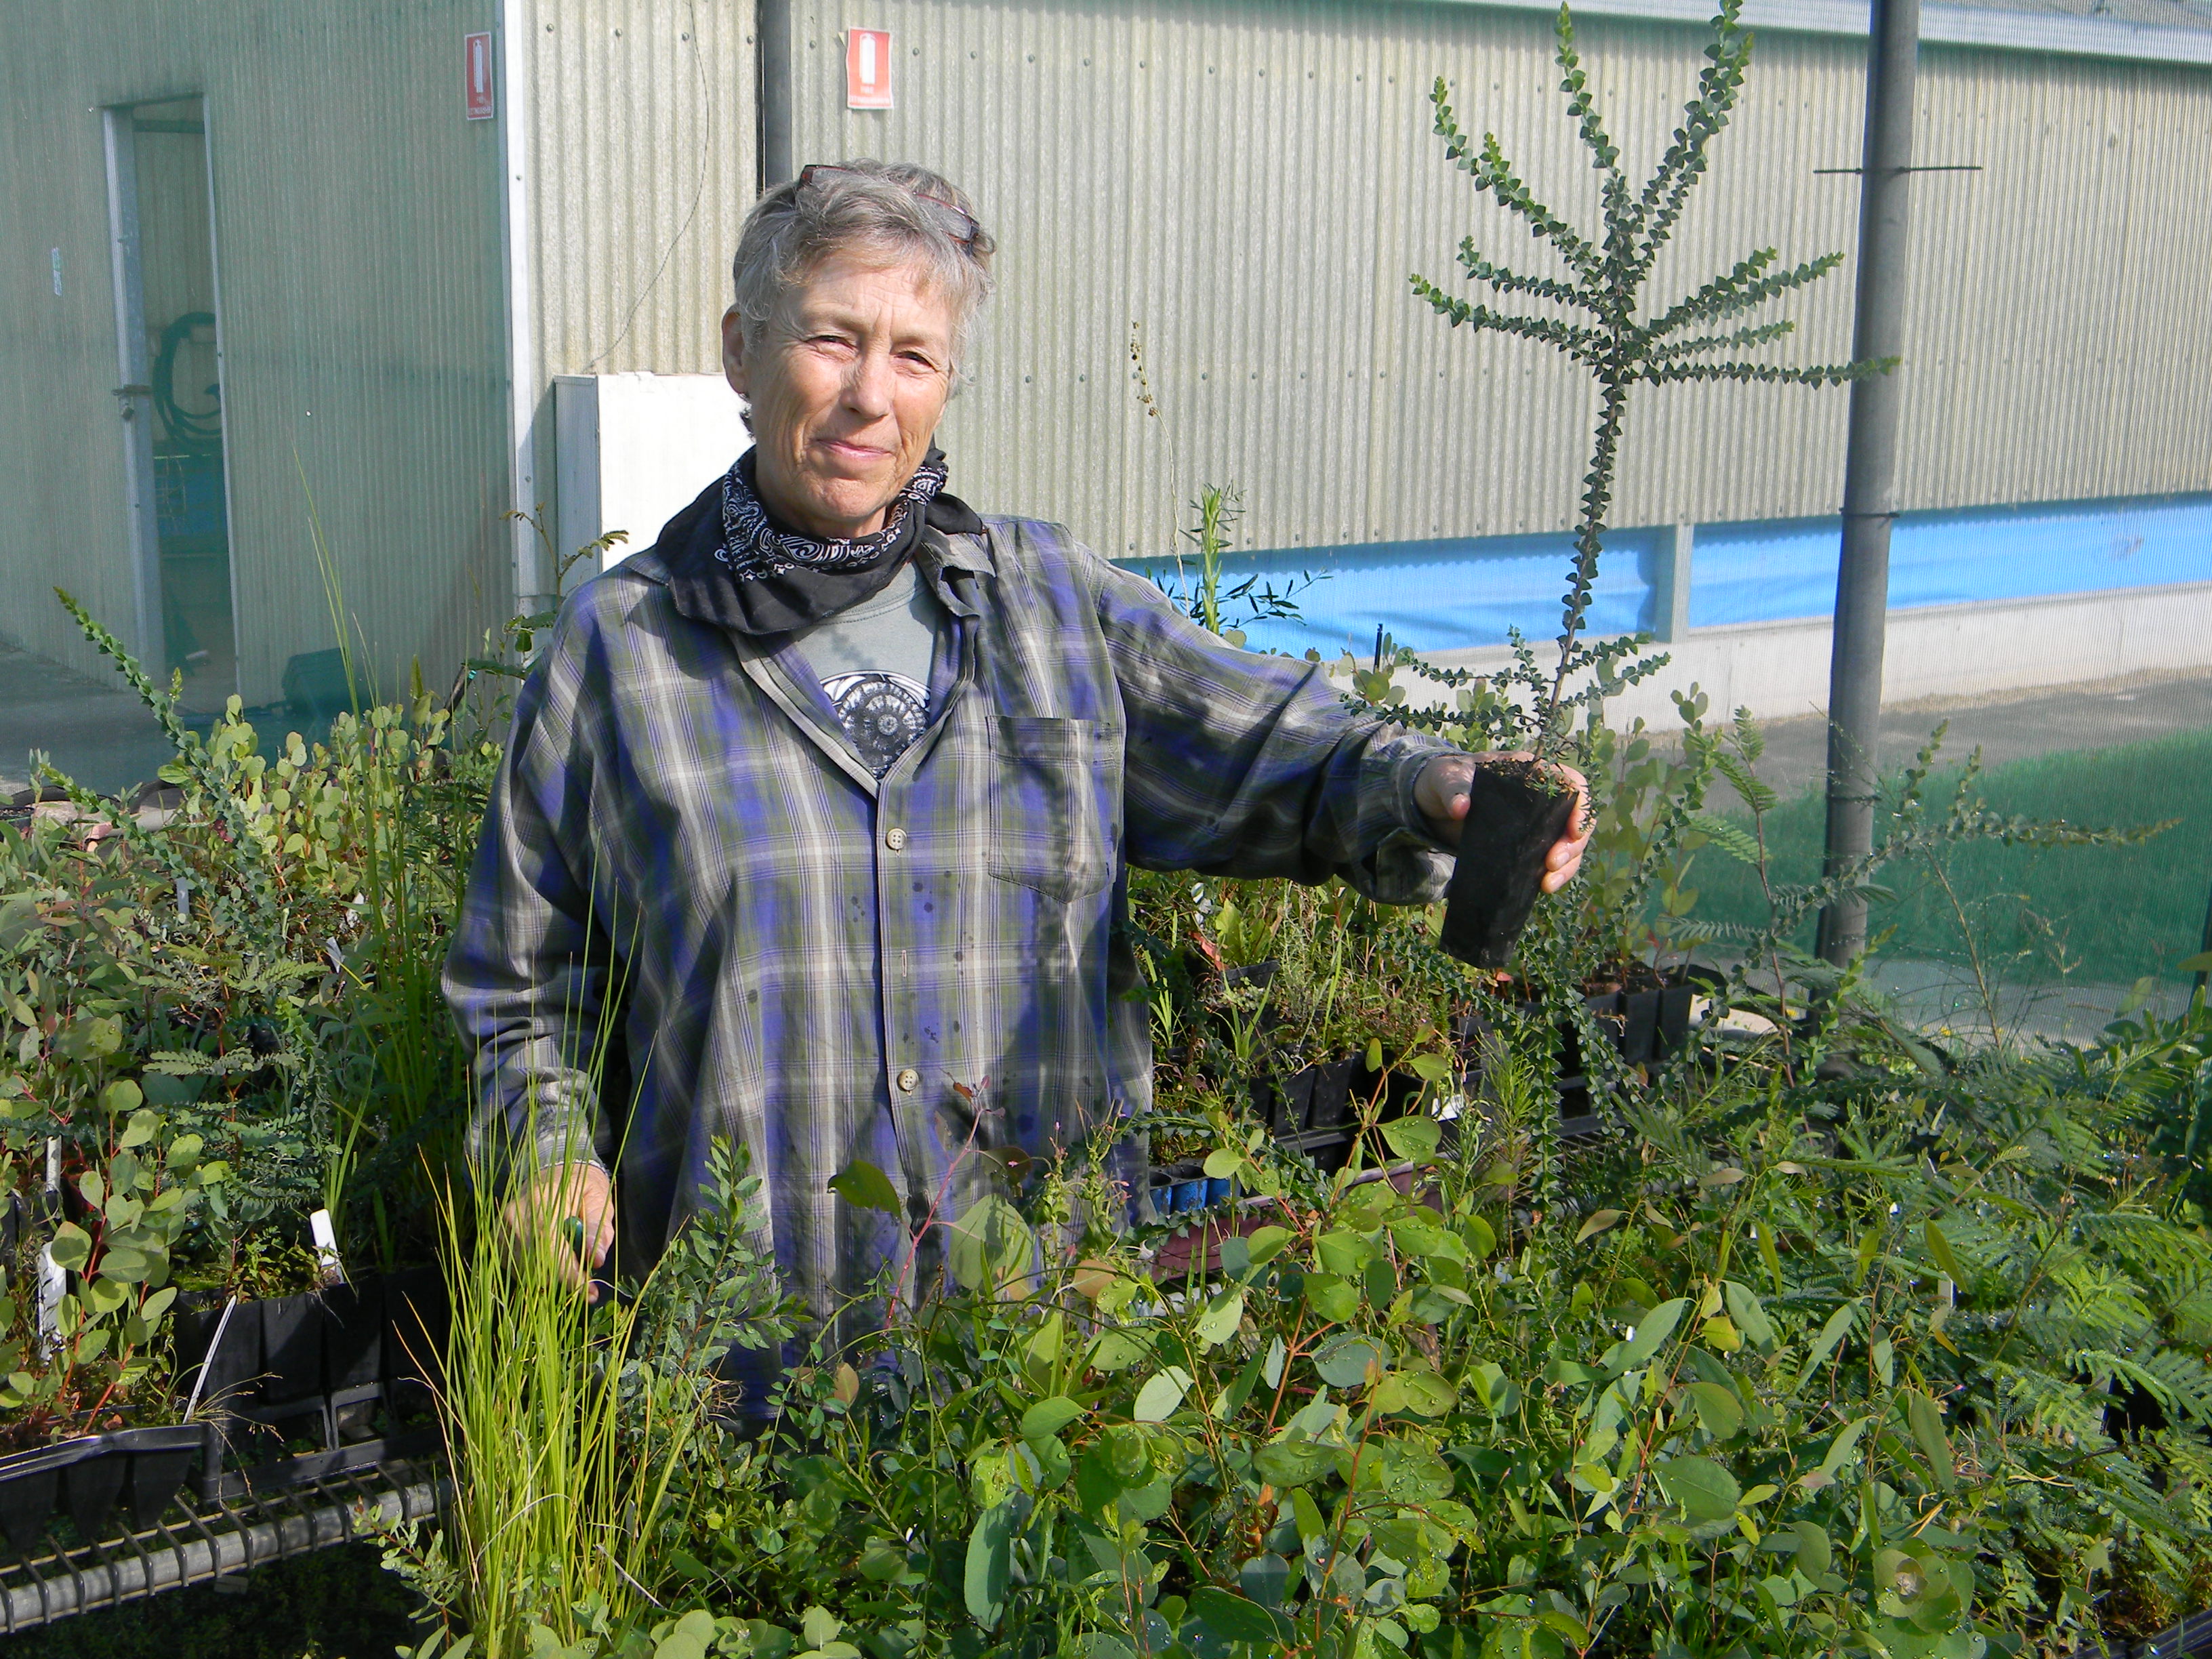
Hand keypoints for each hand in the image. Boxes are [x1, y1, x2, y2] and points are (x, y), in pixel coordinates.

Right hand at [501, 1161, 615, 1300]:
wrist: (553, 1166)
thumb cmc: (581, 1183)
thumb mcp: (598, 1200)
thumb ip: (597, 1230)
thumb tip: (597, 1261)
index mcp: (543, 1201)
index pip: (553, 1251)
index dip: (571, 1277)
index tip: (590, 1294)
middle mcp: (516, 1214)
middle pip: (536, 1265)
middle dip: (563, 1280)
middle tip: (585, 1284)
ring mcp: (503, 1225)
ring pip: (523, 1270)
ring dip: (548, 1277)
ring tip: (568, 1267)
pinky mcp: (497, 1234)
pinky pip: (513, 1266)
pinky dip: (533, 1271)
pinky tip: (548, 1262)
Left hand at [1416, 752, 1592, 892]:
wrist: (1435, 803)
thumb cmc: (1447, 779)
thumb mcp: (1445, 778)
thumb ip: (1453, 788)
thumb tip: (1460, 808)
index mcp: (1531, 772)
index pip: (1571, 783)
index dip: (1580, 806)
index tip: (1573, 830)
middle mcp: (1543, 797)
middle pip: (1575, 819)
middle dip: (1572, 845)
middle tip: (1551, 864)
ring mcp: (1538, 823)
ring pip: (1569, 844)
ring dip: (1567, 866)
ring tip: (1547, 884)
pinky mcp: (1528, 846)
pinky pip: (1551, 860)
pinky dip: (1552, 875)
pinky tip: (1542, 888)